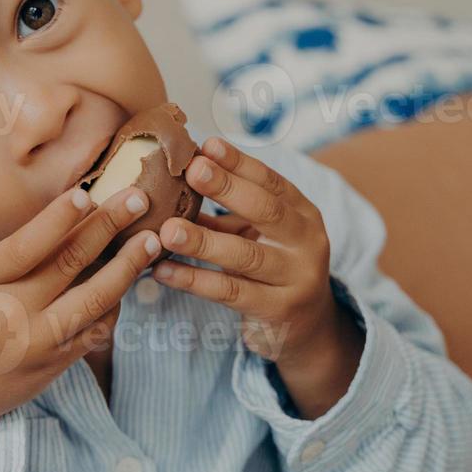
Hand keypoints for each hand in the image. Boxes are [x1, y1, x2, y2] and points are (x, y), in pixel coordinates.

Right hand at [0, 182, 159, 471]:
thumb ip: (17, 255)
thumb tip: (76, 218)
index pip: (27, 244)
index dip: (59, 218)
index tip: (87, 193)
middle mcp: (12, 310)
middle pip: (70, 262)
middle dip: (109, 226)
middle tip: (137, 199)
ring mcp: (38, 340)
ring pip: (96, 297)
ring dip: (128, 266)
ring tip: (149, 241)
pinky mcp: (58, 362)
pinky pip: (98, 327)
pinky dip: (116, 301)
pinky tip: (126, 281)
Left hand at [150, 137, 364, 415]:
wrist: (308, 326)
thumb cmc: (273, 267)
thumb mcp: (259, 233)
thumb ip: (228, 210)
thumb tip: (181, 176)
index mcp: (303, 213)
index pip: (271, 181)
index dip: (239, 162)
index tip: (207, 145)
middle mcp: (307, 241)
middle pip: (266, 210)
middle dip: (228, 188)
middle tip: (193, 171)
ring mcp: (297, 278)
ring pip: (246, 255)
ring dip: (203, 241)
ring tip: (167, 230)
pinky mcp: (278, 310)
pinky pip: (230, 292)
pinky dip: (193, 280)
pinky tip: (163, 270)